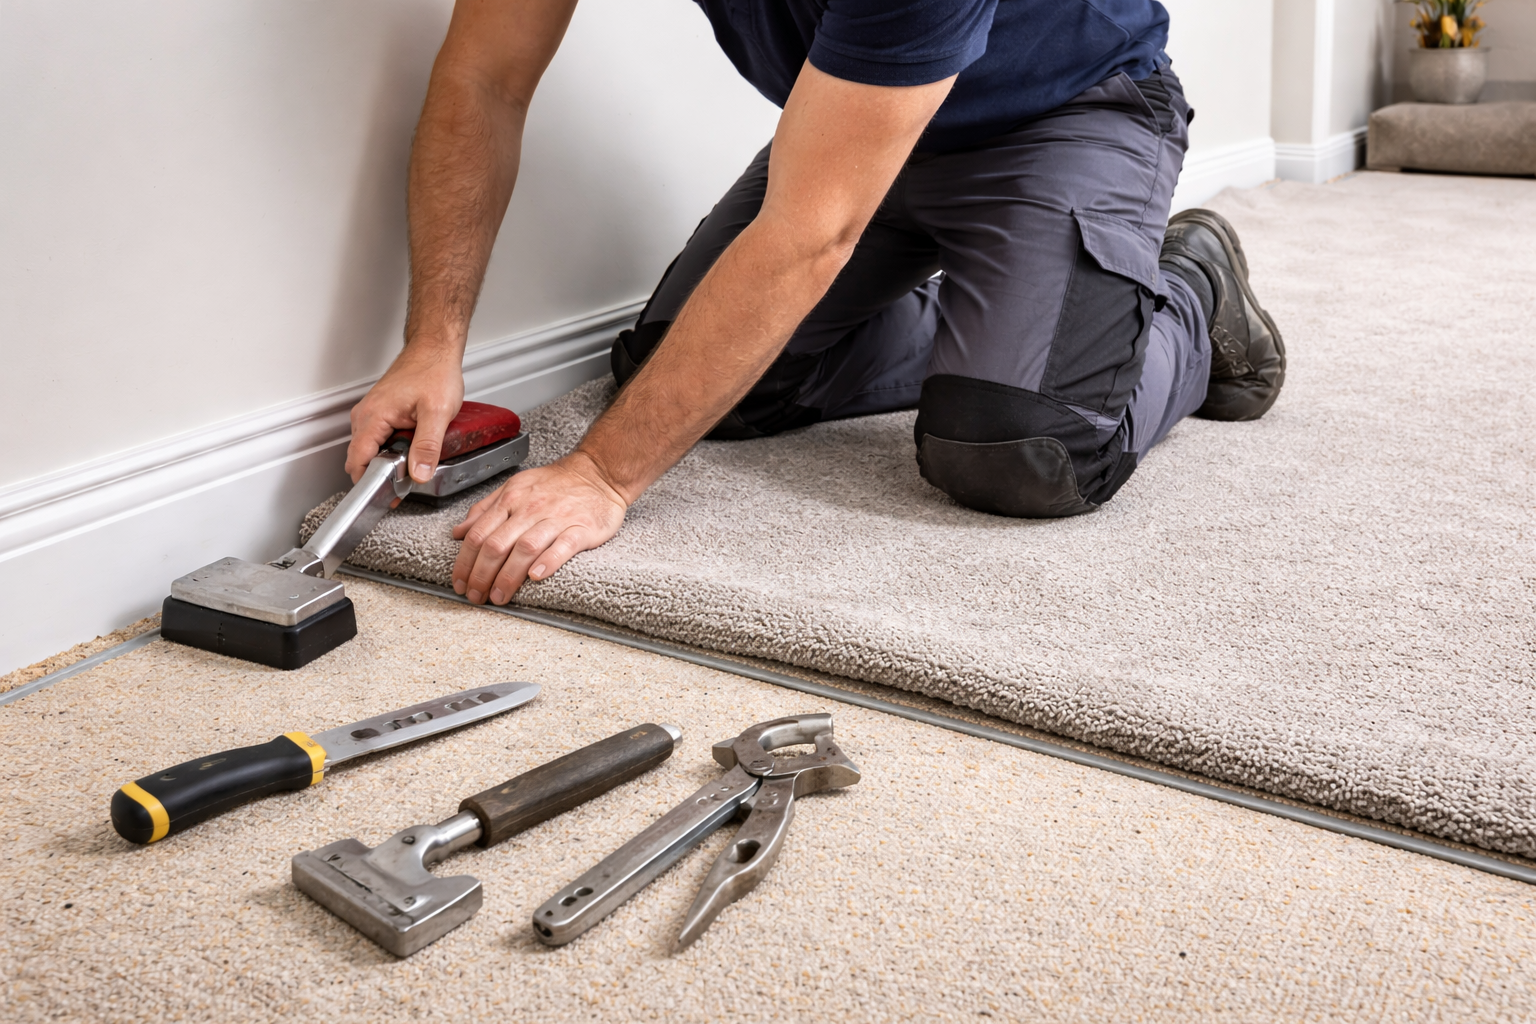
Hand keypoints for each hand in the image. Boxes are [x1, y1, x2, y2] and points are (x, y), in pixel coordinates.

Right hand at [346, 343, 464, 483]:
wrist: (435, 350)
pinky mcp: (380, 413)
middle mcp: (365, 415)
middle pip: (362, 458)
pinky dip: (391, 450)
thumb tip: (418, 474)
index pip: (357, 460)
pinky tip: (411, 450)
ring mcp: (371, 414)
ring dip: (387, 462)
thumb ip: (427, 446)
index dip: (370, 483)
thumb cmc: (434, 372)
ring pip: (371, 449)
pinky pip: (379, 439)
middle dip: (380, 476)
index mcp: (372, 417)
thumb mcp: (437, 413)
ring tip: (411, 468)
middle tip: (404, 486)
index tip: (386, 496)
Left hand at [451, 451, 628, 603]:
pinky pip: (563, 546)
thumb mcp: (515, 487)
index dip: (464, 562)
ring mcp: (556, 519)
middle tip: (476, 596)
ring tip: (499, 596)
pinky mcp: (581, 529)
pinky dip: (548, 562)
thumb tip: (459, 532)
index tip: (459, 582)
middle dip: (481, 575)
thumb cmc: (556, 484)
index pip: (478, 534)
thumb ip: (485, 510)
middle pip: (497, 545)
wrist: (598, 473)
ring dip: (508, 576)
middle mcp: (530, 509)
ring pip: (525, 548)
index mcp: (510, 500)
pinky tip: (536, 577)